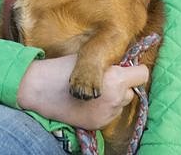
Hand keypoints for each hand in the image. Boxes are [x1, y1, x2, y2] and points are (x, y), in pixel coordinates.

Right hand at [17, 54, 148, 129]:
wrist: (38, 90)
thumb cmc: (61, 68)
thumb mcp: (88, 56)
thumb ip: (108, 61)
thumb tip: (123, 60)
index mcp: (114, 79)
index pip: (142, 74)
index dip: (134, 68)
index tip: (123, 66)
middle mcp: (114, 99)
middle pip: (132, 90)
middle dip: (122, 83)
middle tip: (103, 77)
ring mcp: (106, 115)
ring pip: (122, 103)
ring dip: (114, 96)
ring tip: (94, 89)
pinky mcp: (97, 124)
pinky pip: (110, 114)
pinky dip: (104, 107)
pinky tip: (88, 100)